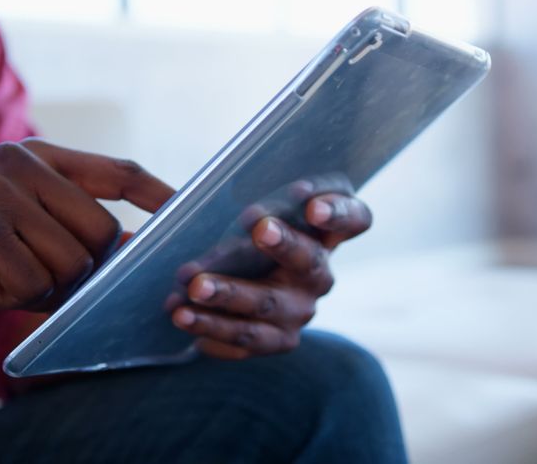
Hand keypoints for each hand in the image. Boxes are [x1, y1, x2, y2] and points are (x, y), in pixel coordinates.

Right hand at [0, 139, 174, 333]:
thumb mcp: (30, 242)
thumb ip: (82, 240)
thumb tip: (144, 254)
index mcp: (36, 156)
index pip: (117, 170)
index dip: (158, 193)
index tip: (189, 213)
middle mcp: (18, 161)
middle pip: (101, 231)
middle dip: (81, 270)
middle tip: (30, 274)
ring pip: (72, 261)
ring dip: (43, 286)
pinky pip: (36, 280)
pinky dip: (16, 296)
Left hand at [172, 193, 371, 358]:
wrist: (246, 299)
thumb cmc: (249, 240)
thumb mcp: (253, 215)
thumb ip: (241, 201)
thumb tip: (187, 196)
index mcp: (323, 235)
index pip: (354, 219)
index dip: (339, 213)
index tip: (313, 206)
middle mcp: (318, 275)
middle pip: (310, 261)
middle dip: (285, 245)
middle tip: (259, 228)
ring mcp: (300, 312)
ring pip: (266, 305)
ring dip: (229, 295)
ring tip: (193, 286)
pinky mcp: (277, 340)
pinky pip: (245, 339)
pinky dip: (211, 329)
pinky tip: (182, 317)